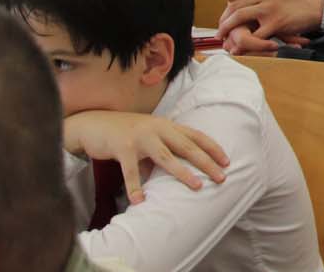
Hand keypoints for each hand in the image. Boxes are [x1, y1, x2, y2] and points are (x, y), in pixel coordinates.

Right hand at [64, 111, 228, 203]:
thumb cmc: (126, 133)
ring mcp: (141, 137)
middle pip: (188, 147)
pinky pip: (131, 170)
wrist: (95, 123)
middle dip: (206, 162)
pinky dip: (135, 187)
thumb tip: (173, 174)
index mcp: (167, 126)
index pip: (196, 136)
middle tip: (222, 177)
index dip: (213, 148)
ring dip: (182, 173)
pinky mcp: (122, 147)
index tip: (227, 161)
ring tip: (196, 187)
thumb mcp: (149, 140)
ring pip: (166, 157)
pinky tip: (140, 201)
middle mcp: (158, 128)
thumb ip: (162, 154)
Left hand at [217, 0, 323, 46]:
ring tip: (225, 40)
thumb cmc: (299, 1)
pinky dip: (246, 44)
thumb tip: (243, 5)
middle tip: (221, 30)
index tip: (228, 3)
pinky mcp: (276, 22)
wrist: (319, 7)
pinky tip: (242, 49)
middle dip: (224, 20)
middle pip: (234, 5)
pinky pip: (255, 35)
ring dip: (228, 30)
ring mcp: (270, 7)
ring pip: (239, 18)